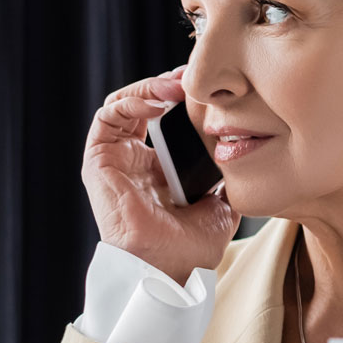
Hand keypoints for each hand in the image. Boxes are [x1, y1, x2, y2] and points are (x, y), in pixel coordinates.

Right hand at [82, 67, 238, 282]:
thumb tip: (243, 152)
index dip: (186, 99)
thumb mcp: (221, 203)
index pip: (168, 118)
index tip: (212, 86)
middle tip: (195, 75)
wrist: (170, 267)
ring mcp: (116, 158)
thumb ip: (226, 176)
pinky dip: (132, 101)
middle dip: (168, 85)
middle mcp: (135, 159)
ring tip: (178, 85)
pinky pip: (108, 117)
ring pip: (125, 104)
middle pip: (145, 104)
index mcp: (160, 167)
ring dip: (150, 87)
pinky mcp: (99, 160)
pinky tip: (158, 102)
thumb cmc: (192, 246)